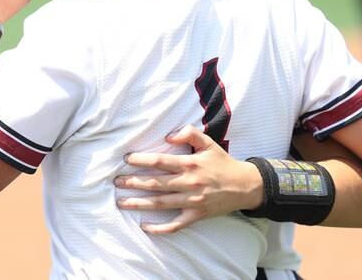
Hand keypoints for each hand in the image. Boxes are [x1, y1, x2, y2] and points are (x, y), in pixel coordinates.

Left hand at [115, 125, 262, 234]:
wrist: (245, 186)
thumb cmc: (223, 163)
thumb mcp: (208, 143)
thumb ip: (189, 133)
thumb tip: (168, 136)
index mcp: (190, 164)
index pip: (160, 162)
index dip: (141, 160)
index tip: (126, 160)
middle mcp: (189, 183)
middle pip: (155, 184)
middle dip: (133, 183)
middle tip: (116, 182)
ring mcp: (192, 201)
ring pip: (161, 204)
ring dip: (139, 203)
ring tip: (121, 202)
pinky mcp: (197, 215)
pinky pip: (176, 225)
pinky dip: (160, 228)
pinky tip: (145, 226)